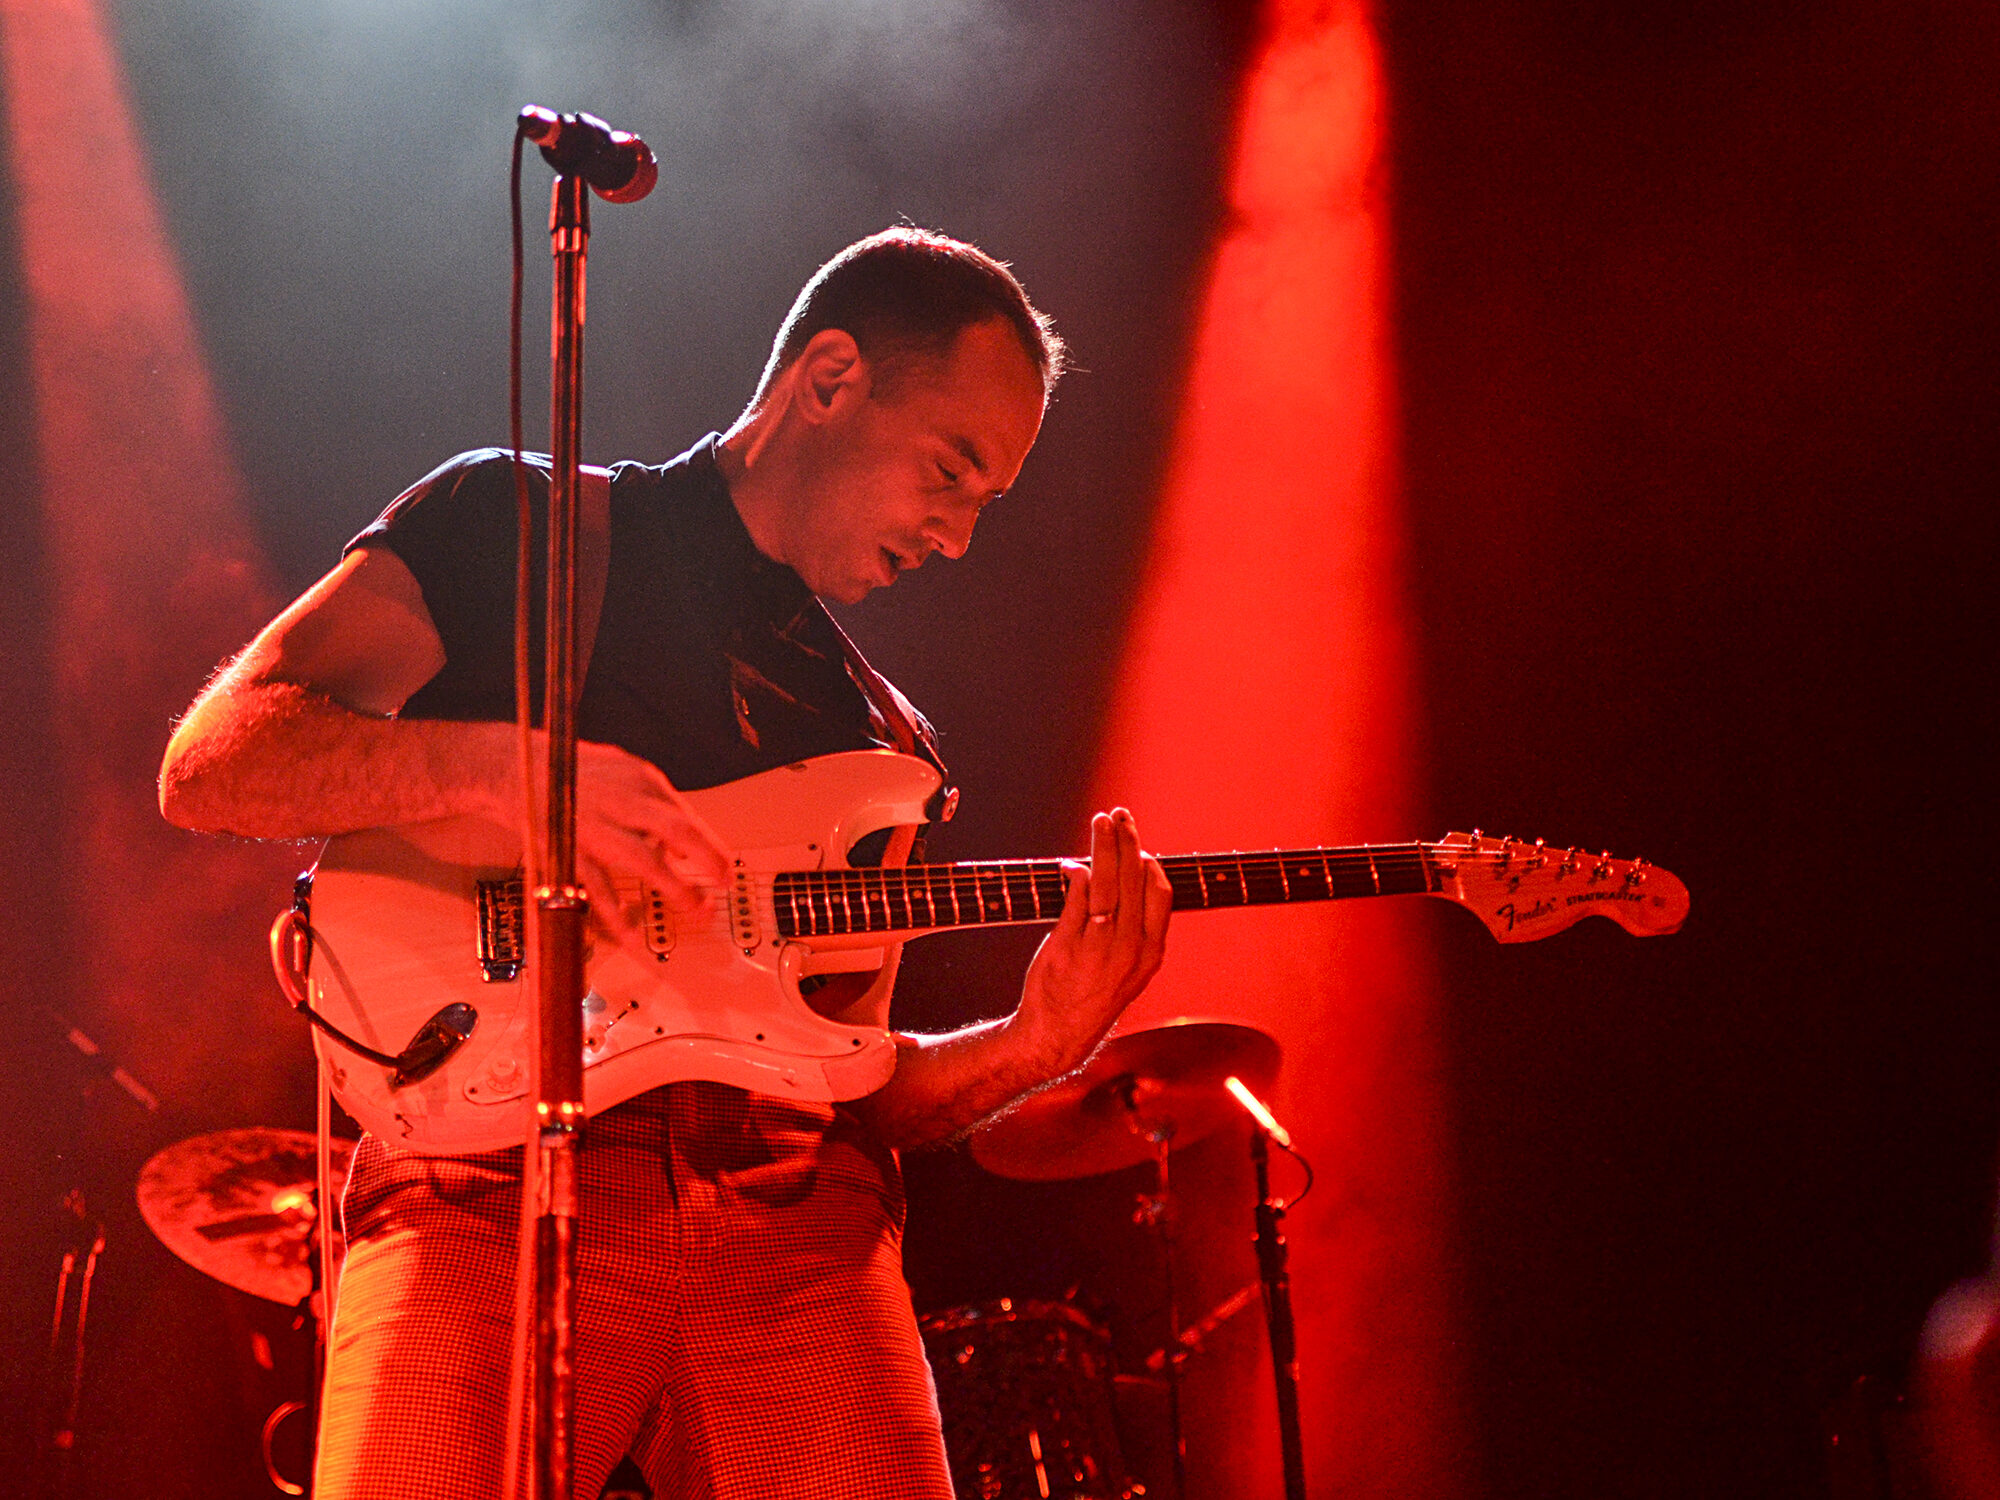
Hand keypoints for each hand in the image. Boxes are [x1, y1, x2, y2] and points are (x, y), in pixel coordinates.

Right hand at [571, 740, 731, 955]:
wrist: (512, 768)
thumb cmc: (571, 770)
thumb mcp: (620, 770)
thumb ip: (651, 802)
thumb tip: (678, 840)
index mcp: (637, 778)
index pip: (682, 813)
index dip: (707, 843)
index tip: (723, 868)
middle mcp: (619, 799)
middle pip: (673, 828)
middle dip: (705, 858)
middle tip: (723, 884)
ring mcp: (593, 825)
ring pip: (641, 859)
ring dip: (673, 887)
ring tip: (695, 909)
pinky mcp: (567, 849)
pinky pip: (596, 886)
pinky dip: (615, 912)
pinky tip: (632, 932)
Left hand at [1015, 807, 1171, 1077]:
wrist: (1056, 1036)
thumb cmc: (1093, 998)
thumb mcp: (1129, 969)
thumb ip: (1134, 928)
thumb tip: (1126, 879)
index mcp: (1150, 953)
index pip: (1160, 894)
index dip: (1150, 864)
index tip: (1139, 846)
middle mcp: (1129, 948)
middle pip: (1134, 879)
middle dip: (1128, 840)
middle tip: (1120, 815)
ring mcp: (1097, 946)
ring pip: (1106, 882)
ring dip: (1104, 846)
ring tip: (1101, 821)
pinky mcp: (1066, 945)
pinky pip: (1075, 899)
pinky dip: (1075, 876)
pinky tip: (1071, 865)